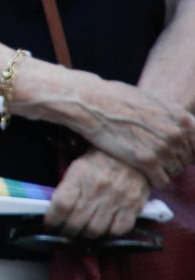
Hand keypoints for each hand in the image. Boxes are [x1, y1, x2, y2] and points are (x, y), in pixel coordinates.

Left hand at [46, 149, 152, 239]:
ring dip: (86, 235)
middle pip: (77, 221)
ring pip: (96, 229)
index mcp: (80, 175)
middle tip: (64, 233)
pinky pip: (118, 230)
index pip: (61, 204)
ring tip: (82, 233)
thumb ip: (67, 188)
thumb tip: (56, 211)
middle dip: (67, 232)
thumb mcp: (77, 167)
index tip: (50, 225)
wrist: (131, 154)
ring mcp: (117, 198)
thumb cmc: (99, 161)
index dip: (53, 219)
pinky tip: (104, 229)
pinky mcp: (133, 206)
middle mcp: (98, 188)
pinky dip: (108, 234)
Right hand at [69, 78, 194, 186]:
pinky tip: (141, 170)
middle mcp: (177, 133)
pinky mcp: (147, 161)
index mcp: (182, 118)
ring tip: (145, 163)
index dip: (183, 149)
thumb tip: (187, 126)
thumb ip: (174, 116)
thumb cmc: (118, 98)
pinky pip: (161, 180)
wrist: (92, 103)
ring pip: (174, 171)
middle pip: (185, 159)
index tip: (170, 150)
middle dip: (172, 160)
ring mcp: (163, 148)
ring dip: (162, 170)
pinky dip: (153, 179)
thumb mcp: (154, 100)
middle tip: (153, 156)